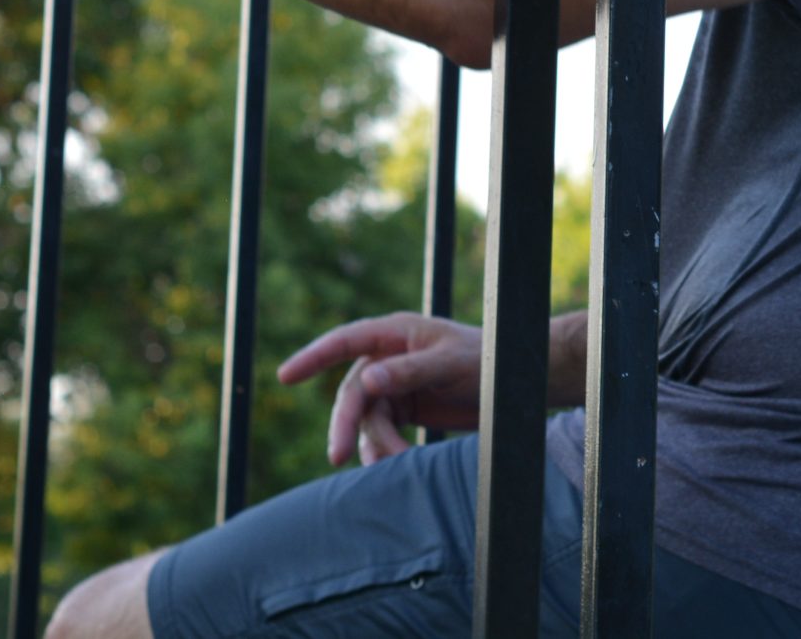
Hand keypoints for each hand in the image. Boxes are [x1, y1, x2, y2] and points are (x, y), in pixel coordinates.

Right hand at [277, 312, 484, 466]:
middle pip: (353, 393)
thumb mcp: (451, 362)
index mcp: (396, 334)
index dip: (313, 357)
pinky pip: (381, 433)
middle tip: (339, 456)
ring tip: (395, 465)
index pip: (346, 341)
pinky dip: (384, 451)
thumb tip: (367, 380)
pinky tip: (393, 466)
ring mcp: (395, 385)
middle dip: (345, 425)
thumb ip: (410, 370)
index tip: (285, 376)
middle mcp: (389, 358)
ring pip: (367, 419)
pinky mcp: (405, 409)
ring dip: (374, 445)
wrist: (515, 384)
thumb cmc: (487, 360)